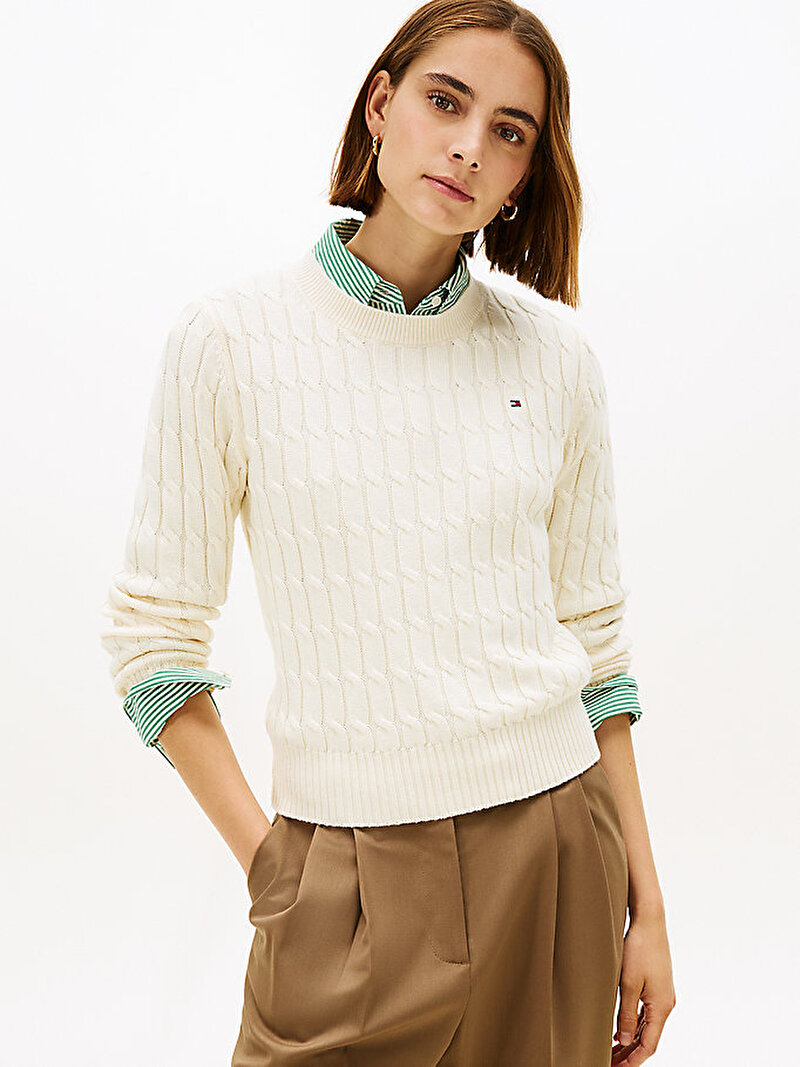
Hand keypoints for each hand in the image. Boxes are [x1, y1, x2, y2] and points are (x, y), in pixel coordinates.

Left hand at [611, 910, 675, 1063]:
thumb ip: (627, 1014)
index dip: (632, 1060)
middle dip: (630, 1053)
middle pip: (648, 1038)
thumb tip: (625, 1040)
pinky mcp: (657, 984)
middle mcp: (666, 1003)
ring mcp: (663, 994)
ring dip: (631, 1040)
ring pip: (647, 1026)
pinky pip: (646, 1013)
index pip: (649, 1045)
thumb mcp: (628, 984)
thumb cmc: (639, 948)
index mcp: (662, 1007)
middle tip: (610, 1062)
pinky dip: (634, 1024)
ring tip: (612, 1050)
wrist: (649, 920)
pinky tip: (621, 1029)